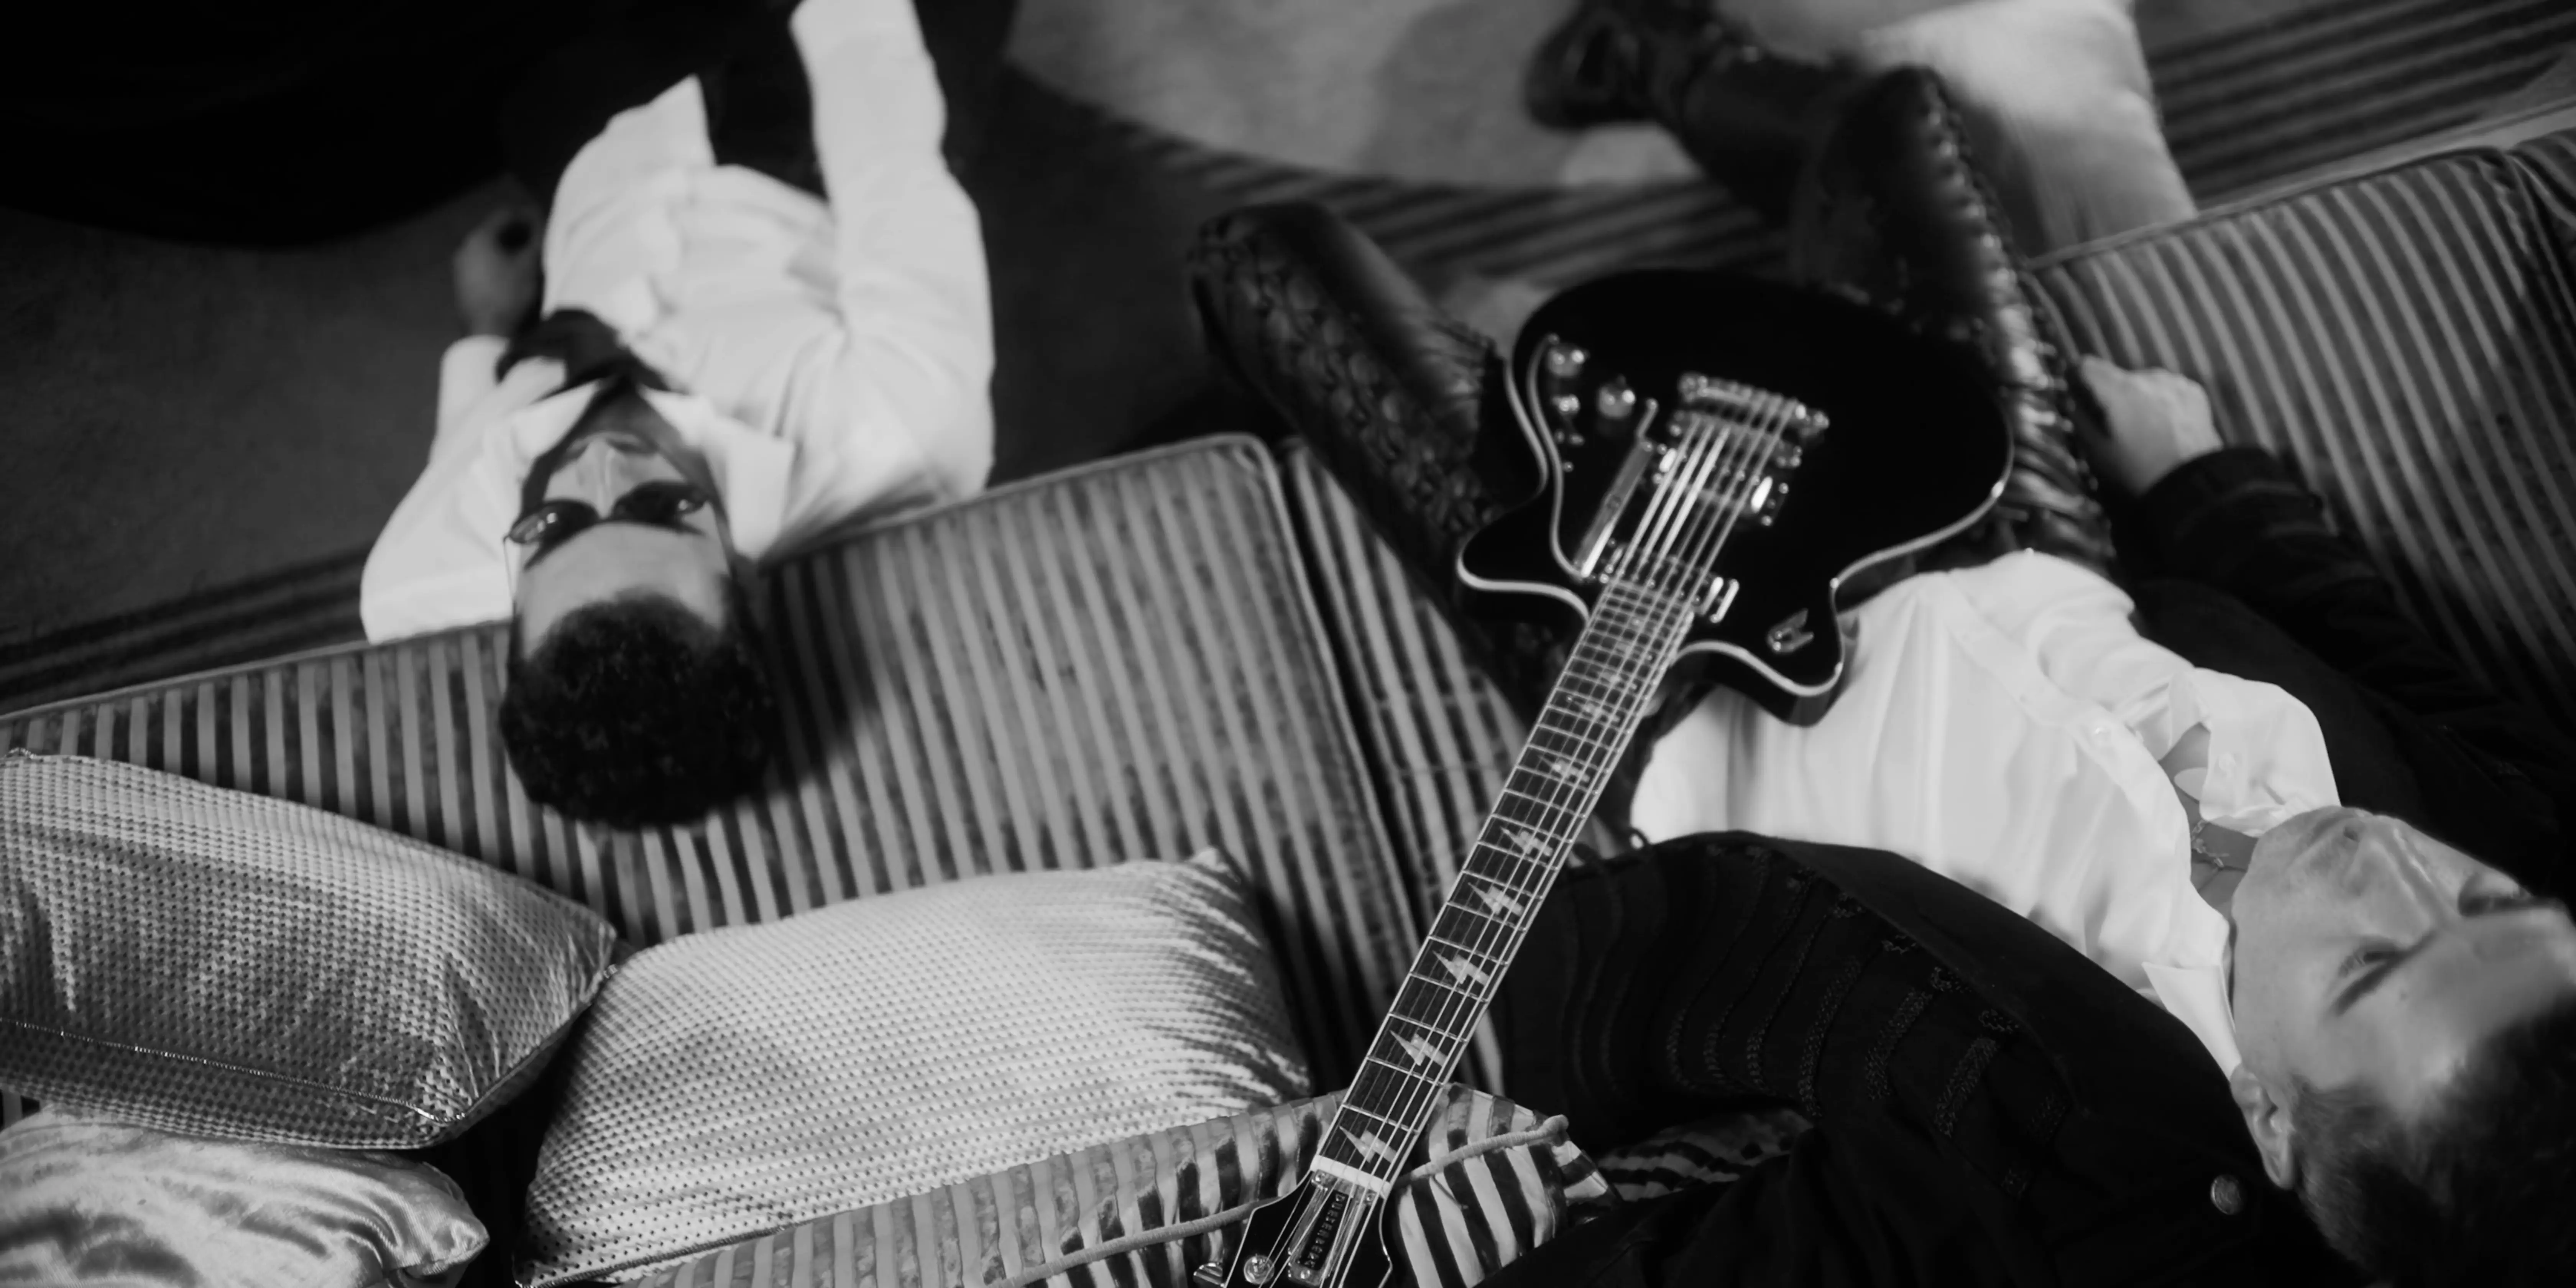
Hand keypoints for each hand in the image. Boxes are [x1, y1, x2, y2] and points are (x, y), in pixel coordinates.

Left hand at [452, 205, 544, 337]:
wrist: (488, 334)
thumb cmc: (511, 294)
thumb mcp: (532, 264)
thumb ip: (538, 239)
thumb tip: (543, 222)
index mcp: (479, 238)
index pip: (506, 214)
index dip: (528, 215)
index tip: (545, 221)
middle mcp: (465, 248)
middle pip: (496, 231)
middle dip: (520, 232)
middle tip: (540, 239)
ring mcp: (461, 268)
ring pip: (490, 249)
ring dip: (511, 249)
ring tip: (531, 258)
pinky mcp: (463, 285)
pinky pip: (484, 265)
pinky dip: (501, 263)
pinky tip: (515, 275)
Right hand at [2075, 356, 2224, 497]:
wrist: (2192, 484)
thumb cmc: (2137, 472)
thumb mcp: (2095, 452)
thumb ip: (2079, 419)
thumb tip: (2072, 400)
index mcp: (2119, 390)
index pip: (2085, 365)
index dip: (2075, 376)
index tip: (2073, 390)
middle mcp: (2147, 377)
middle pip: (2116, 376)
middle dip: (2109, 394)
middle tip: (2111, 423)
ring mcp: (2174, 382)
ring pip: (2142, 382)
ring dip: (2136, 397)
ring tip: (2141, 427)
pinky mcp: (2193, 391)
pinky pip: (2166, 389)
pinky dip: (2159, 401)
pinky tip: (2163, 425)